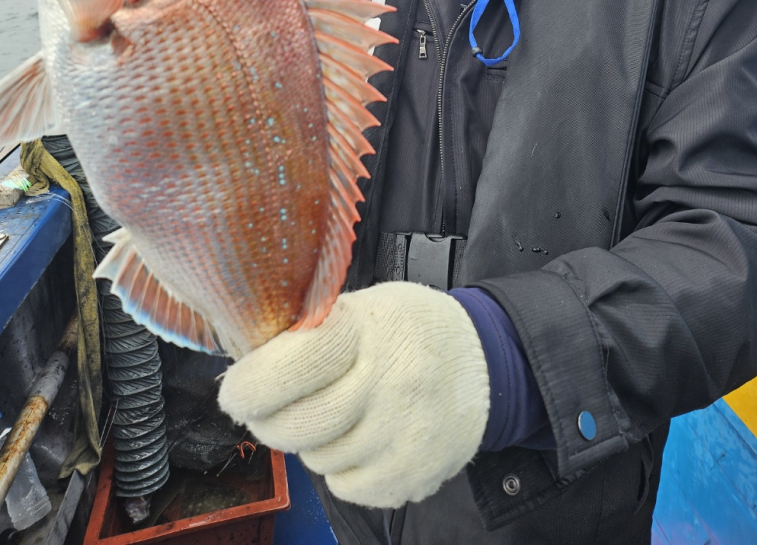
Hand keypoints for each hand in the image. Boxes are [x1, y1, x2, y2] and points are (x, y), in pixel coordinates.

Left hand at [218, 283, 489, 508]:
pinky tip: (362, 438)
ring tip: (340, 412)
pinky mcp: (415, 473)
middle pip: (295, 425)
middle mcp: (388, 382)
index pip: (292, 365)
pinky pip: (346, 487)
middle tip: (268, 407)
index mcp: (368, 330)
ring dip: (313, 441)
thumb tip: (246, 362)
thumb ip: (310, 332)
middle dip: (268, 419)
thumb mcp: (364, 306)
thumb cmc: (411, 328)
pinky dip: (343, 469)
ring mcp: (404, 433)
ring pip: (317, 459)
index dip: (250, 384)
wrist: (486, 360)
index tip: (235, 390)